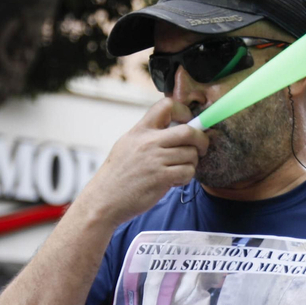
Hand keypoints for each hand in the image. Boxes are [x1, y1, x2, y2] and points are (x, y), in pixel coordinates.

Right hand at [80, 98, 207, 224]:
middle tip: (200, 148)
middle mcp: (149, 142)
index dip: (183, 110)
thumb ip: (148, 136)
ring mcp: (155, 159)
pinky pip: (188, 172)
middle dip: (201, 140)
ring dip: (191, 163)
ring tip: (178, 170)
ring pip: (191, 154)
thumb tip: (175, 128)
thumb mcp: (127, 145)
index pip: (166, 105)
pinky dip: (186, 177)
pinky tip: (174, 181)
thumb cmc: (117, 175)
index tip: (187, 122)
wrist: (104, 199)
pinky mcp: (161, 178)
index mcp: (140, 130)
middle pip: (189, 131)